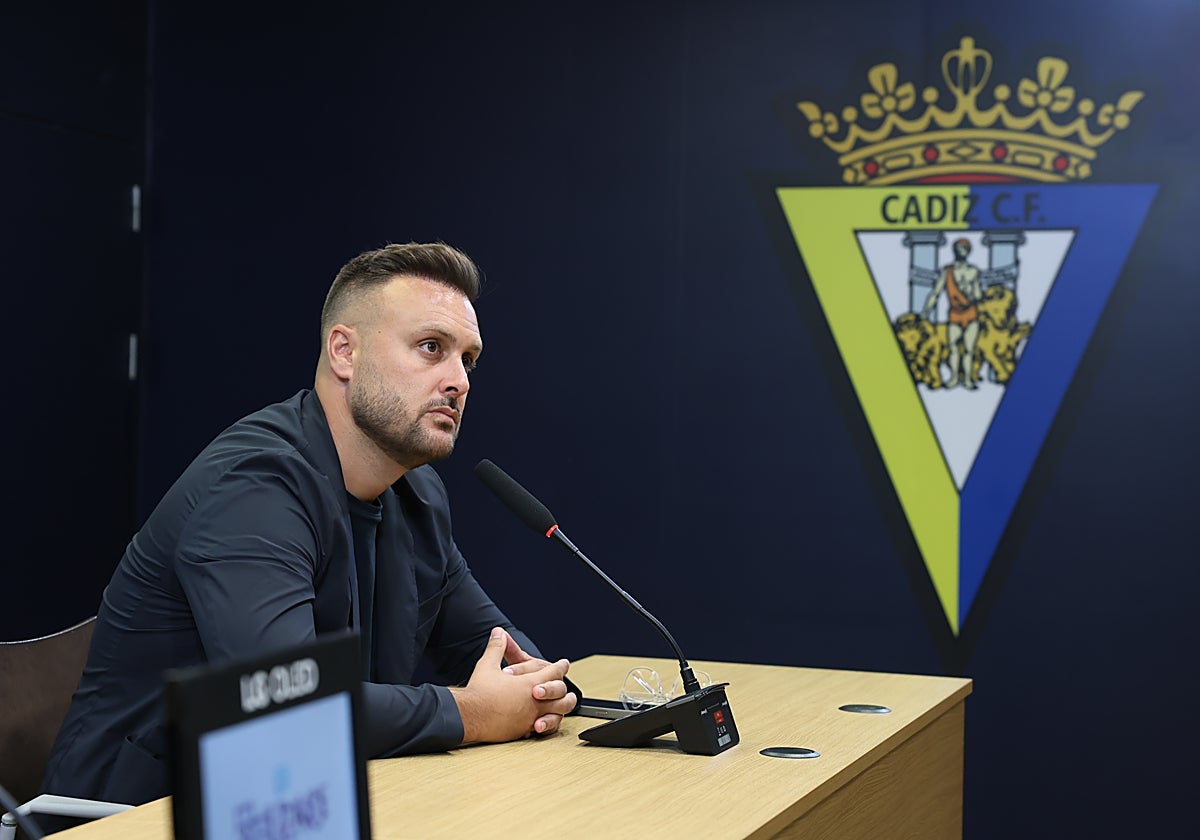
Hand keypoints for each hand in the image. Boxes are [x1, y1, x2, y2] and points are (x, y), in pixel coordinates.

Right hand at [448, 628, 575, 743]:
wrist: (469, 717)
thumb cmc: (479, 692)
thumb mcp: (488, 665)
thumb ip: (497, 648)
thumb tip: (499, 632)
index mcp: (529, 683)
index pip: (553, 672)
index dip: (560, 666)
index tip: (564, 664)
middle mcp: (535, 702)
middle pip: (561, 694)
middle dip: (563, 688)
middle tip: (563, 685)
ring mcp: (531, 718)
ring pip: (557, 714)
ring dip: (560, 709)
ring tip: (560, 706)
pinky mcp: (524, 731)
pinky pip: (542, 729)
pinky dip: (545, 724)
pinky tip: (541, 722)